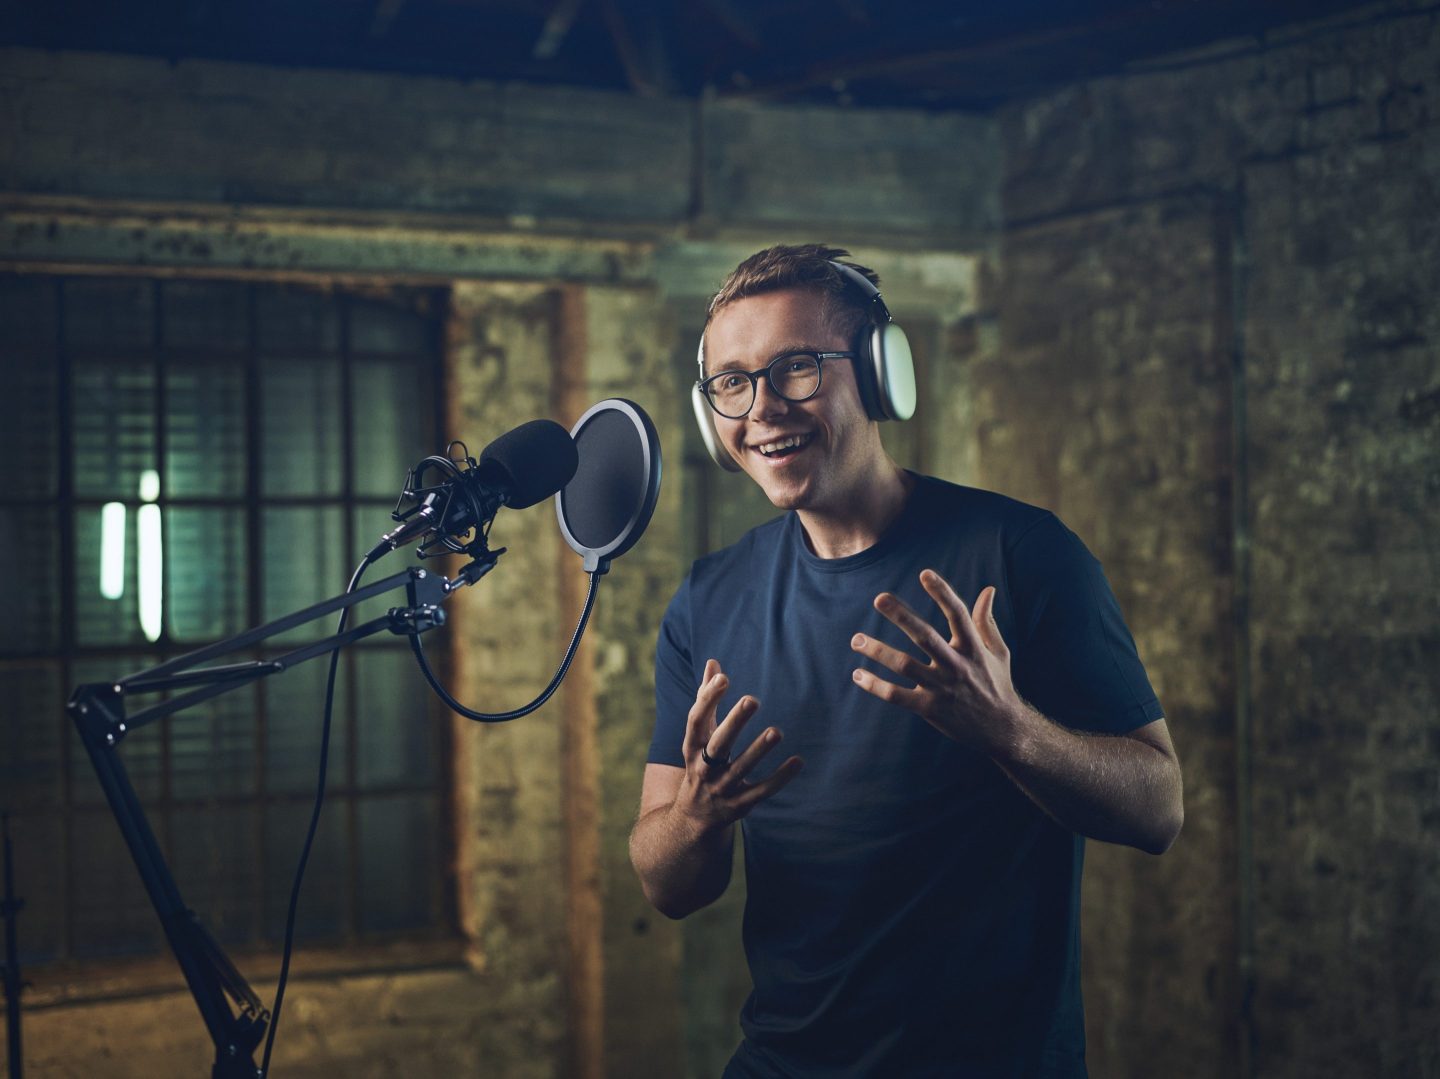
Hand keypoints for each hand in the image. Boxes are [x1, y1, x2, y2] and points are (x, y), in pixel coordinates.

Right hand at [676, 659, 803, 827]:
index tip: (723, 678)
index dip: (707, 699)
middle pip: (718, 743)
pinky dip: (780, 778)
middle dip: (734, 723)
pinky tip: (798, 761)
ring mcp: (722, 788)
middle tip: (752, 699)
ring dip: (758, 750)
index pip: (696, 720)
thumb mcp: (698, 734)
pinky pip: (762, 791)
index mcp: (692, 746)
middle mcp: (704, 767)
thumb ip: (706, 698)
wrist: (694, 816)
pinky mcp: (740, 805)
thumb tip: (714, 662)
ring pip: (741, 768)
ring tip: (775, 731)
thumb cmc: (700, 762)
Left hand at [850, 571, 1023, 756]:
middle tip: (879, 599)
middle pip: (925, 636)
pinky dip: (876, 685)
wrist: (1002, 730)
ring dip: (878, 651)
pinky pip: (897, 696)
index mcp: (973, 648)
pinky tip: (858, 674)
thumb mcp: (998, 651)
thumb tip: (988, 589)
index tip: (924, 573)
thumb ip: (986, 620)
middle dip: (902, 616)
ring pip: (905, 665)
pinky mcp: (929, 708)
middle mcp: (956, 665)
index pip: (957, 614)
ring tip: (856, 639)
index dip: (942, 592)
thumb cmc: (997, 684)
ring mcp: (942, 688)